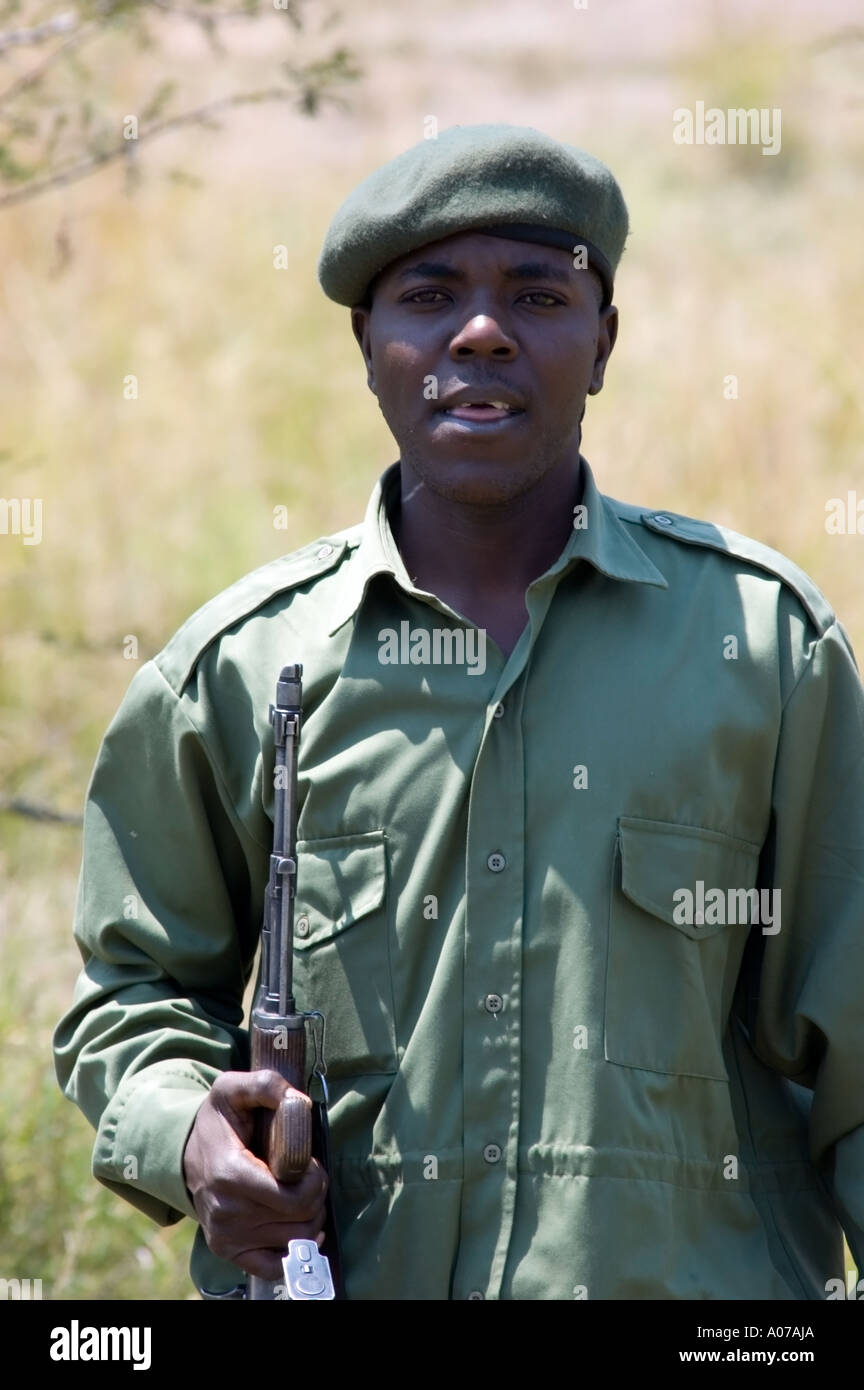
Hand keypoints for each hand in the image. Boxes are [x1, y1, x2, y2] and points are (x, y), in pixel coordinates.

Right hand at [183, 1069, 327, 1281]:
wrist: (185, 1154)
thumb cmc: (216, 1121)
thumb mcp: (232, 1088)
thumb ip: (265, 1084)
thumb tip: (297, 1100)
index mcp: (230, 1174)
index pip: (295, 1198)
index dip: (314, 1179)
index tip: (307, 1162)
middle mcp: (226, 1212)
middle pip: (301, 1219)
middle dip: (315, 1194)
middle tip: (307, 1176)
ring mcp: (226, 1236)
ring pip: (296, 1240)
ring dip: (309, 1216)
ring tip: (299, 1193)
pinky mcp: (228, 1250)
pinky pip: (274, 1267)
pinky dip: (293, 1249)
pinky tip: (296, 1226)